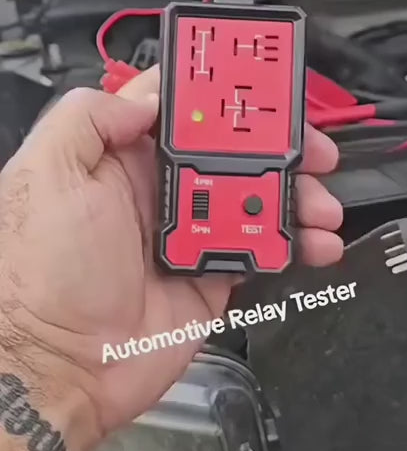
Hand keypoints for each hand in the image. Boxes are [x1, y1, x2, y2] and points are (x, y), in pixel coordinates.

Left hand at [0, 65, 342, 450]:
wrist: (61, 366)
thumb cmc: (41, 273)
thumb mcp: (50, 175)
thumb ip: (90, 119)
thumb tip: (147, 99)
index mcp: (124, 159)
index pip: (183, 110)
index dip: (222, 94)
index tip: (263, 84)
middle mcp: (160, 190)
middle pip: (233, 152)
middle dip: (278, 144)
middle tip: (311, 148)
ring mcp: (190, 232)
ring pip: (256, 198)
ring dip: (295, 193)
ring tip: (320, 203)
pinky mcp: (210, 274)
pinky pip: (260, 249)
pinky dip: (293, 243)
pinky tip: (313, 242)